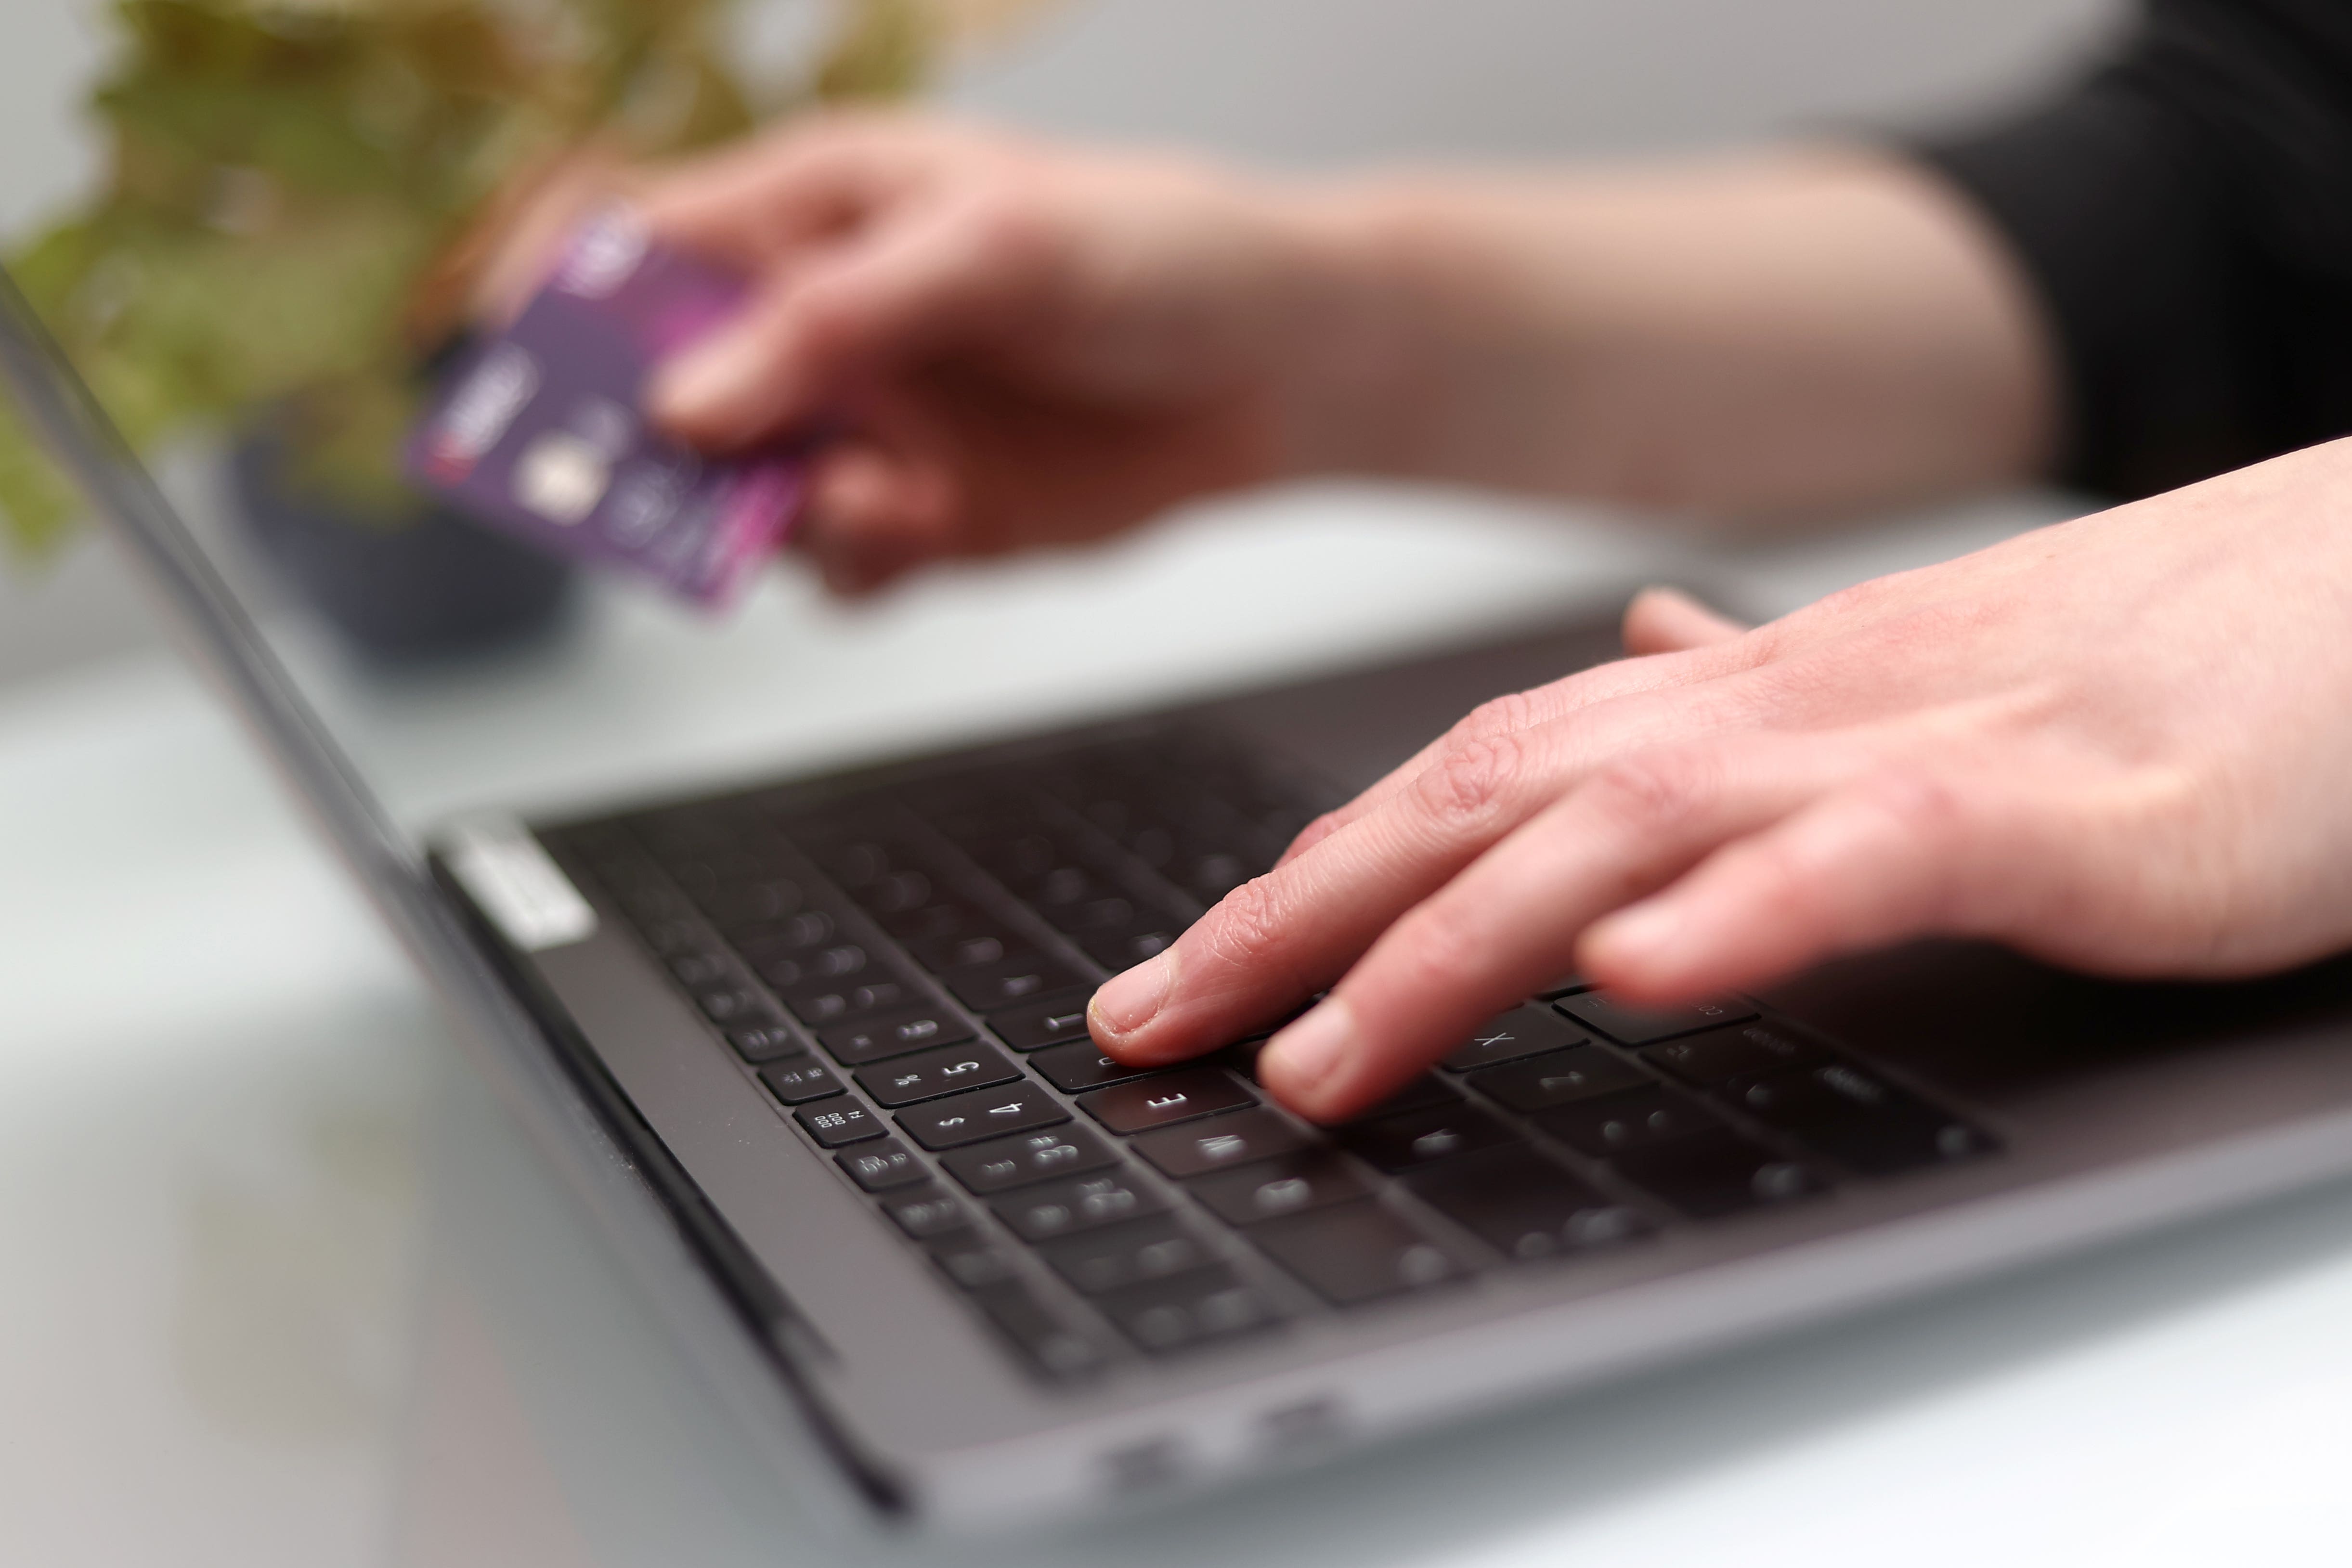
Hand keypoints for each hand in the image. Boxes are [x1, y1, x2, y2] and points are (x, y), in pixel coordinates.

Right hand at [619, 114, 1384, 593]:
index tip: (522, 375)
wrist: (1280, 369)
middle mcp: (814, 325)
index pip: (632, 243)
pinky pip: (830, 564)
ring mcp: (861, 425)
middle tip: (655, 493)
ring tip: (872, 499)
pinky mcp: (915, 513)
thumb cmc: (1158, 251)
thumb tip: (689, 404)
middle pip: (656, 394)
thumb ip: (838, 320)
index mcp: (810, 211)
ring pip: (736, 499)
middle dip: (640, 453)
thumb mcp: (997, 249)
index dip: (555, 303)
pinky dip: (851, 566)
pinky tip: (914, 531)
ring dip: (771, 520)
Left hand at [1089, 439, 2351, 1119]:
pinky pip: (1865, 855)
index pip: (1467, 777)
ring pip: (1629, 833)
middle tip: (1152, 1026)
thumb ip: (1745, 697)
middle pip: (1488, 802)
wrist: (2350, 592)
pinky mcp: (2049, 808)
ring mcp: (1903, 749)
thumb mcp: (1890, 696)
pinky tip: (1634, 980)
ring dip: (1454, 945)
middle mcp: (1776, 710)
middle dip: (1298, 919)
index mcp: (1737, 700)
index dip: (1303, 873)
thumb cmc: (2129, 668)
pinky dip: (1739, 915)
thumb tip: (1632, 660)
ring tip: (1320, 1051)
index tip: (1179, 974)